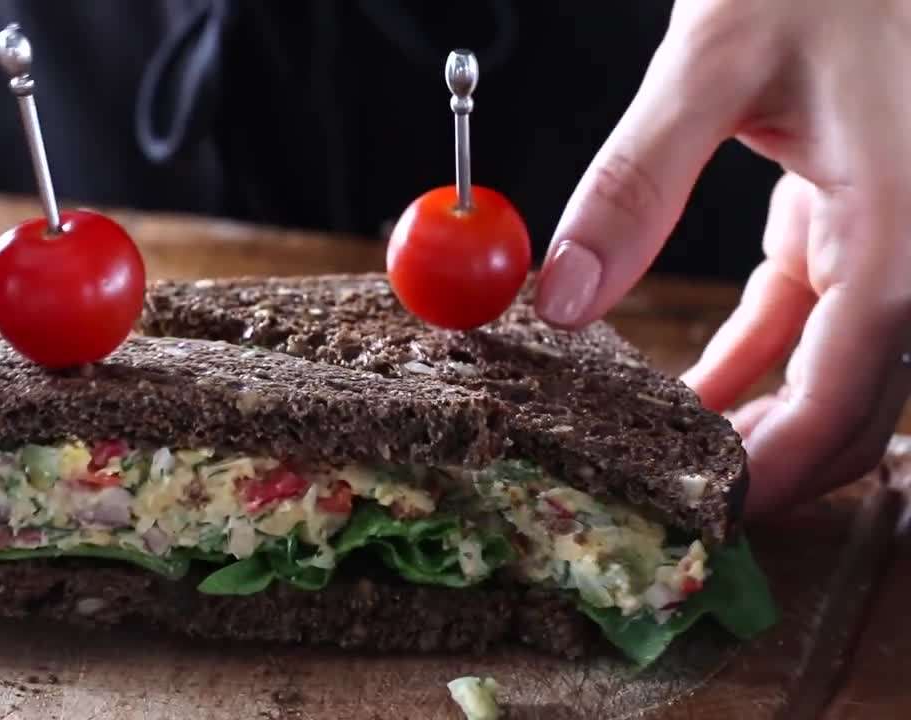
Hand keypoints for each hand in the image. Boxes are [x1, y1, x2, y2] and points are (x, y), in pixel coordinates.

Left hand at [533, 0, 910, 514]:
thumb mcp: (714, 61)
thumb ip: (636, 184)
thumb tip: (559, 298)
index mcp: (903, 218)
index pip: (850, 387)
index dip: (780, 466)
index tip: (706, 511)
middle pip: (858, 398)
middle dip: (776, 461)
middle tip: (680, 501)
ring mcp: (894, 229)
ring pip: (840, 365)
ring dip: (765, 418)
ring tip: (675, 458)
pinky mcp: (858, 211)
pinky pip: (813, 313)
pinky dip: (756, 358)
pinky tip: (692, 388)